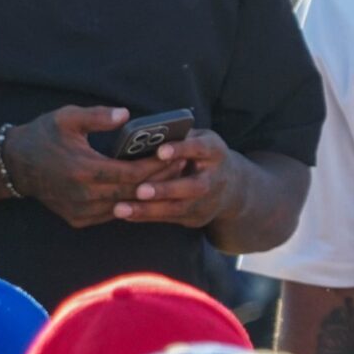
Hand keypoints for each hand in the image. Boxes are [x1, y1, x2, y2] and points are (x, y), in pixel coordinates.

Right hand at [2, 107, 181, 228]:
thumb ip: (97, 116)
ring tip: (170, 177)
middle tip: (181, 165)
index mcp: (84, 170)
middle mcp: (83, 195)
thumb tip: (125, 114)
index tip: (175, 154)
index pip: (132, 173)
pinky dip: (131, 203)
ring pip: (126, 206)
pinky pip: (113, 214)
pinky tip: (145, 190)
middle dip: (160, 179)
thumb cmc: (44, 136)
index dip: (157, 166)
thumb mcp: (67, 118)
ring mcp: (81, 211)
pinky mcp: (78, 219)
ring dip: (149, 194)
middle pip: (134, 191)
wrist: (15, 165)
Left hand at [114, 130, 245, 228]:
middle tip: (140, 190)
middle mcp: (214, 178)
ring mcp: (207, 201)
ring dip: (149, 209)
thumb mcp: (198, 139)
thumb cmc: (202, 155)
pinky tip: (125, 214)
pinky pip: (170, 218)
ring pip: (178, 207)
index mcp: (214, 151)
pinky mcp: (197, 217)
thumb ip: (176, 137)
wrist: (232, 186)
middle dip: (166, 189)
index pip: (199, 148)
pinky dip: (146, 216)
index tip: (160, 152)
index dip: (181, 149)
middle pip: (193, 186)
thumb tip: (141, 135)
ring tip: (121, 208)